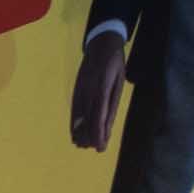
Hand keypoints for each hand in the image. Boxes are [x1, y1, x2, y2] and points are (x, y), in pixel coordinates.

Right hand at [67, 19, 139, 150]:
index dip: (98, 133)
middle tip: (94, 148)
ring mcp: (80, 89)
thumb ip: (112, 105)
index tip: (100, 147)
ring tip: (82, 145)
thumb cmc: (115, 64)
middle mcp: (88, 90)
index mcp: (102, 88)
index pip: (99, 115)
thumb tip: (107, 127)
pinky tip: (74, 132)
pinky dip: (74, 122)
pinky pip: (74, 109)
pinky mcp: (76, 89)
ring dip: (80, 131)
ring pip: (78, 115)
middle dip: (89, 136)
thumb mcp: (119, 83)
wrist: (100, 44)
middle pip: (87, 118)